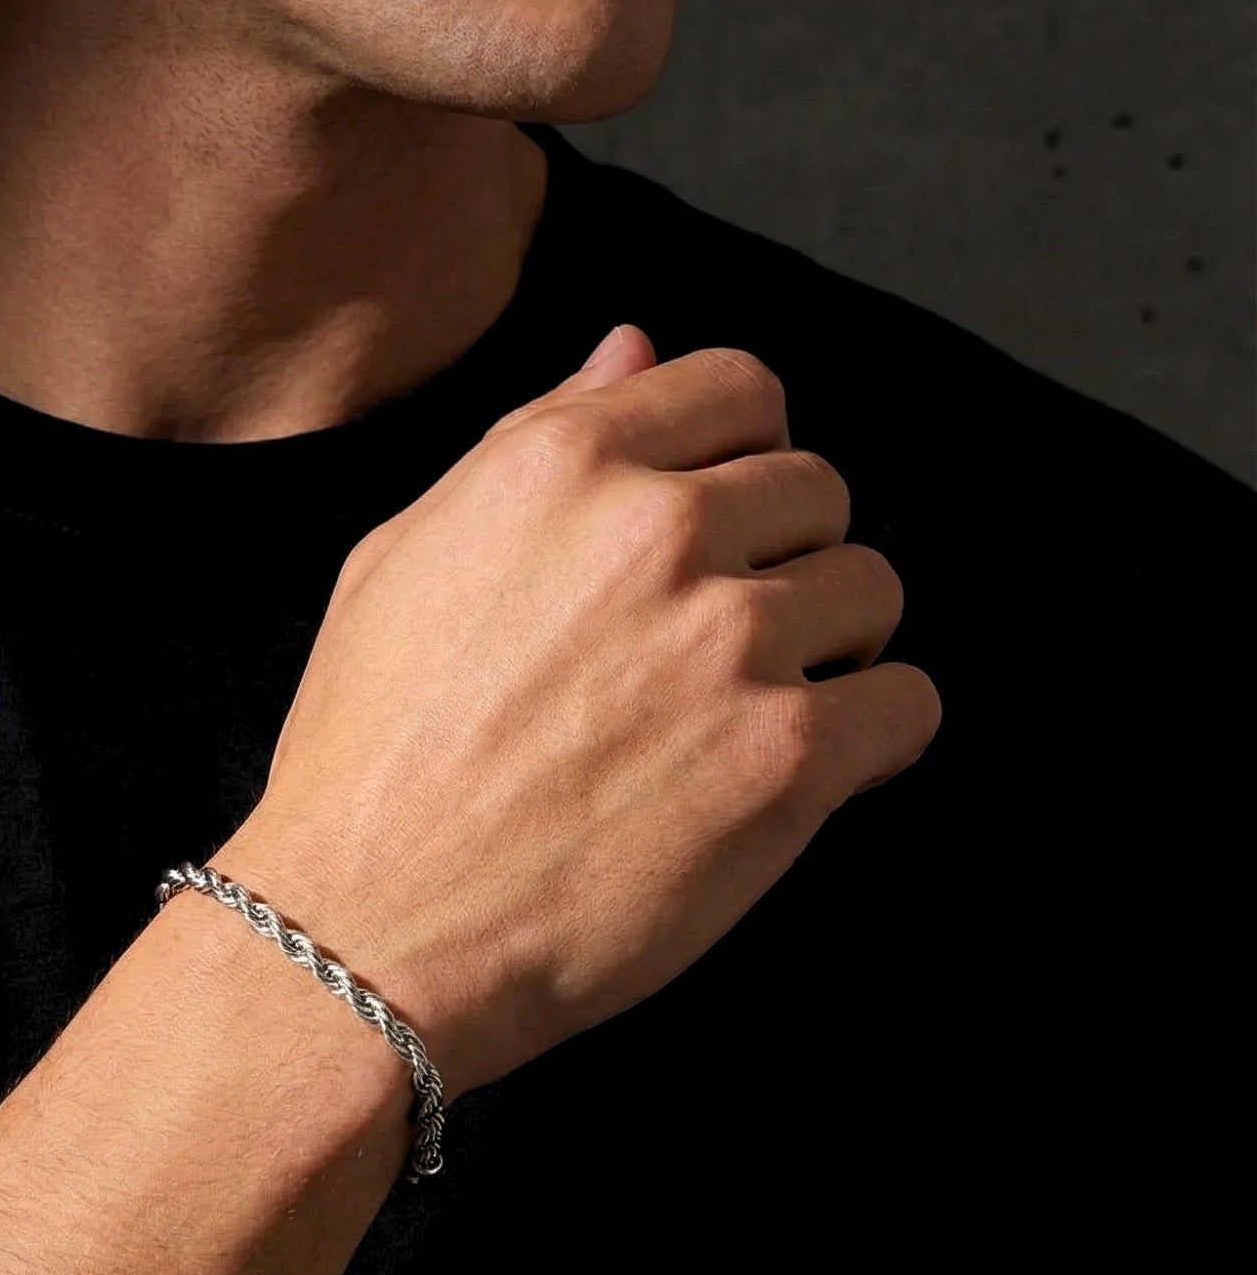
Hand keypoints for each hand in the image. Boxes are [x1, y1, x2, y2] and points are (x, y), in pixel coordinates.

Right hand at [212, 324, 940, 1106]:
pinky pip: (910, 704)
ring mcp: (732, 640)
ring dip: (829, 647)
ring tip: (749, 712)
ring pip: (872, 590)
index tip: (719, 526)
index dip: (740, 456)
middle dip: (782, 556)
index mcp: (564, 462)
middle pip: (819, 486)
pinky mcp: (787, 757)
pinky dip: (871, 739)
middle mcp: (659, 527)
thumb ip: (528, 439)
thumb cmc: (365, 756)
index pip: (740, 388)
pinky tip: (797, 772)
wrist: (368, 929)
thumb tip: (630, 346)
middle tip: (717, 644)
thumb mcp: (400, 559)